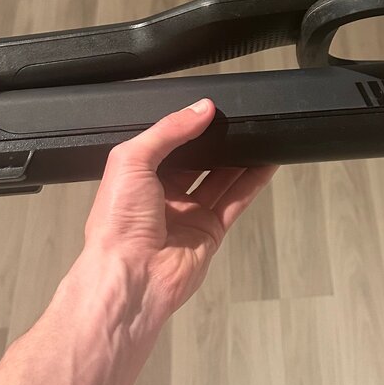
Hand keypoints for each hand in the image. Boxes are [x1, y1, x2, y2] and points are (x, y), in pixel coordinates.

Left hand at [78, 99, 275, 320]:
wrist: (132, 275)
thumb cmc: (118, 222)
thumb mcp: (132, 160)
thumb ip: (168, 131)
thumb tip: (201, 109)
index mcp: (137, 177)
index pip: (166, 144)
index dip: (186, 127)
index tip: (209, 110)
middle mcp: (162, 195)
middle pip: (196, 162)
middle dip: (215, 143)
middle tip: (236, 121)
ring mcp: (188, 215)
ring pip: (220, 179)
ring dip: (239, 159)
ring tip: (258, 135)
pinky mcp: (210, 232)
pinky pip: (235, 201)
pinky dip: (252, 182)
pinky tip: (266, 163)